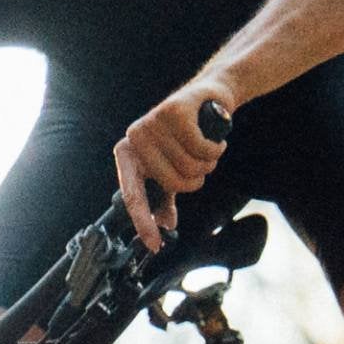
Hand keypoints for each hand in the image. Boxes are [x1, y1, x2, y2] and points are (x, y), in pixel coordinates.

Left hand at [114, 80, 234, 250]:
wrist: (210, 98)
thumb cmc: (189, 135)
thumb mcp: (173, 168)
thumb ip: (164, 197)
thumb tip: (164, 225)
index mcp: (128, 154)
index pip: (133, 195)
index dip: (144, 222)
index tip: (154, 244)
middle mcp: (135, 137)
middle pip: (173, 183)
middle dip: (195, 179)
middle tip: (199, 165)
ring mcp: (152, 122)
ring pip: (190, 166)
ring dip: (208, 162)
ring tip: (205, 148)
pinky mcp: (173, 111)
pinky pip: (201, 149)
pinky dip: (215, 149)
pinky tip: (213, 139)